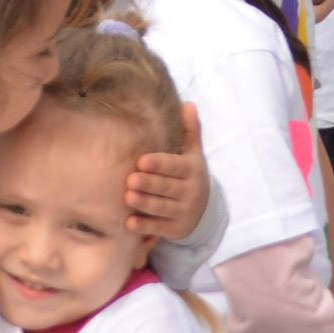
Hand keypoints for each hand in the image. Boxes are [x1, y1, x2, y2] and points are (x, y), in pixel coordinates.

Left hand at [126, 110, 210, 242]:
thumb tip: (188, 103)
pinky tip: (129, 223)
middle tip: (130, 179)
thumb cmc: (189, 176)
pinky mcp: (175, 229)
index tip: (142, 161)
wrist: (204, 211)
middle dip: (149, 184)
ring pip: (161, 208)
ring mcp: (183, 212)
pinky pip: (158, 228)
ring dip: (145, 203)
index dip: (160, 164)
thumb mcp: (193, 154)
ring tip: (128, 197)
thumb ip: (190, 130)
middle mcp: (190, 192)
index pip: (175, 166)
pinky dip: (144, 227)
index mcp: (192, 170)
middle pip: (167, 187)